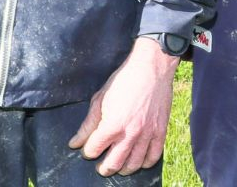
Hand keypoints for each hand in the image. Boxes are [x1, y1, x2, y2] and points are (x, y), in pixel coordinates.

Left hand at [67, 37, 178, 175]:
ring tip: (119, 166)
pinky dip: (145, 162)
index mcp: (112, 125)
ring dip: (124, 169)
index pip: (93, 150)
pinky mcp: (161, 131)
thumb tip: (75, 143)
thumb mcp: (100, 99)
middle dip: (103, 168)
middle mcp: (130, 134)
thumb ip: (88, 124)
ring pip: (134, 164)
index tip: (89, 148)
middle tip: (101, 166)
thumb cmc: (124, 80)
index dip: (88, 151)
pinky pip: (154, 156)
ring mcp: (147, 134)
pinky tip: (139, 161)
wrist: (152, 67)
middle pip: (113, 164)